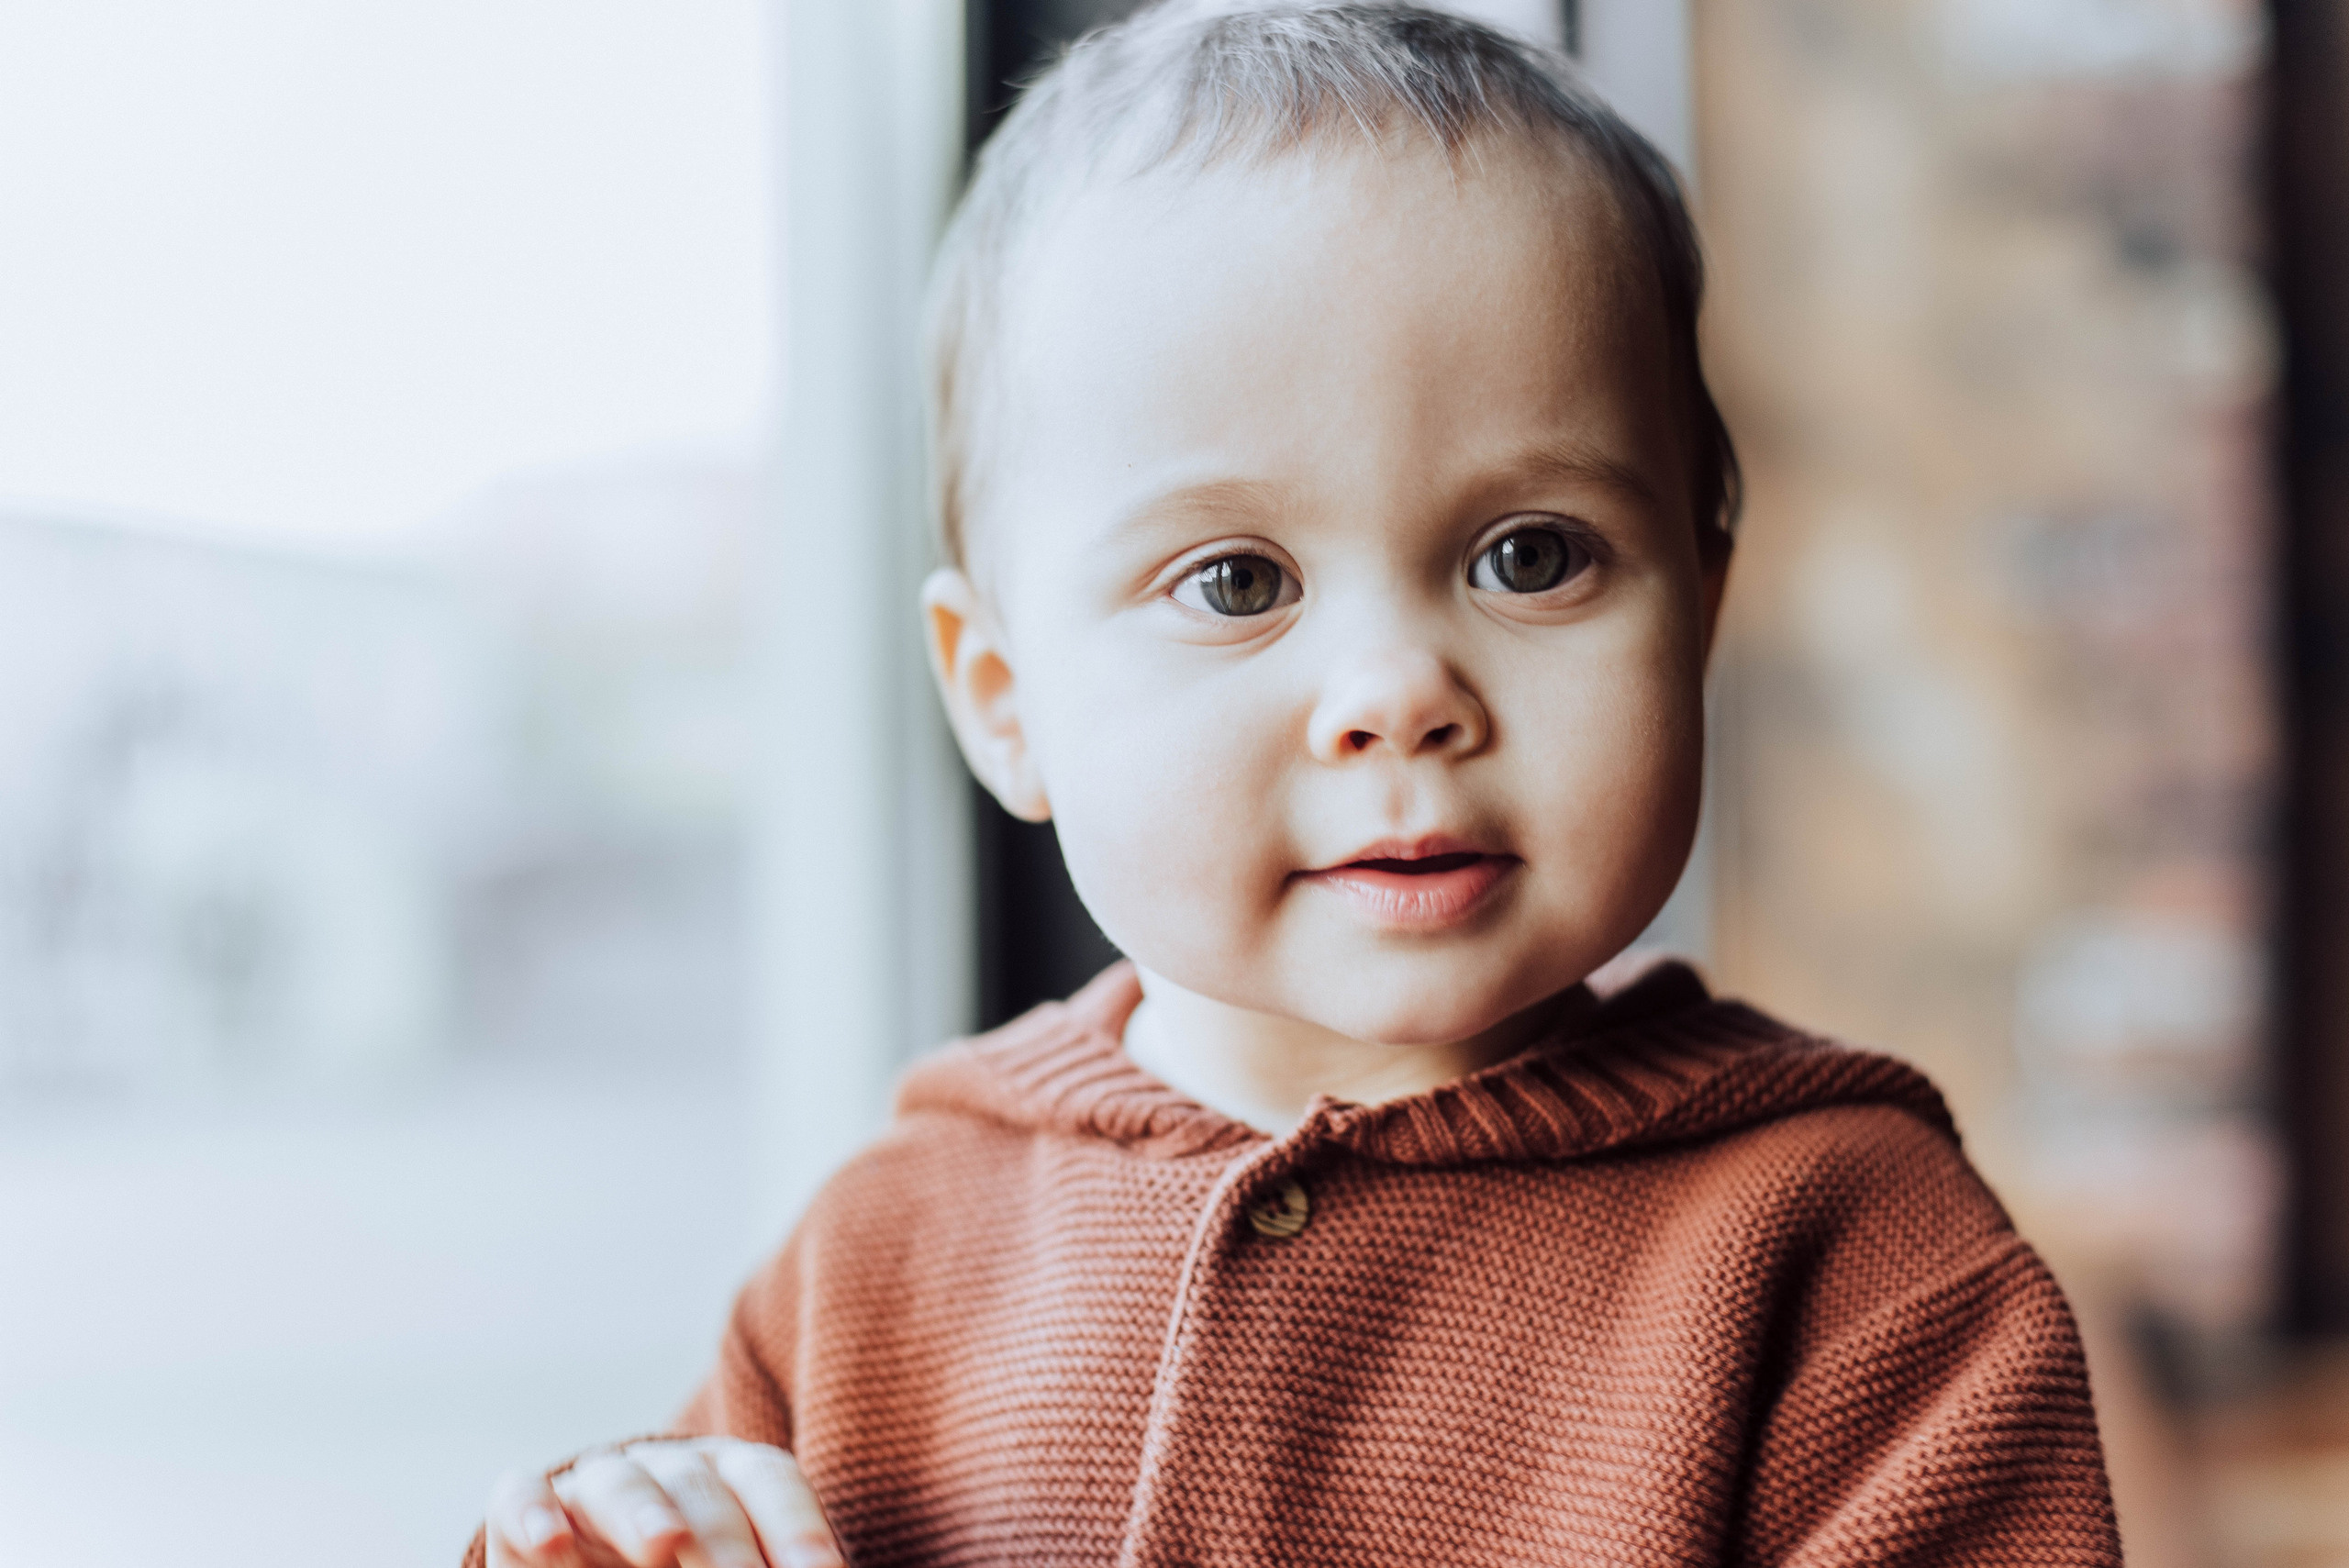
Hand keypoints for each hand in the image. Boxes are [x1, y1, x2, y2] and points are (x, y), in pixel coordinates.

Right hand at [488, 1437, 844, 1567]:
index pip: (771, 1483)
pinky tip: (551, 1544)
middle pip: (703, 1488)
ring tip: (664, 1547)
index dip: (799, 1527)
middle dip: (726, 1543)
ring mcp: (598, 1485)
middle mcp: (669, 1470)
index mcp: (734, 1478)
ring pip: (620, 1483)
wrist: (598, 1565)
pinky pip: (523, 1495)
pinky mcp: (528, 1512)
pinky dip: (533, 1513)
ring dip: (644, 1515)